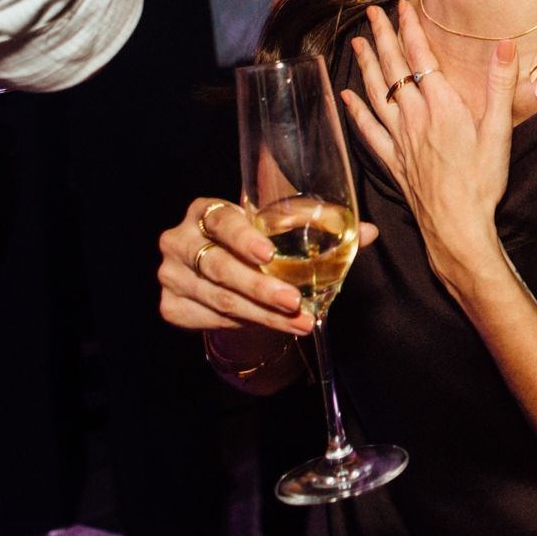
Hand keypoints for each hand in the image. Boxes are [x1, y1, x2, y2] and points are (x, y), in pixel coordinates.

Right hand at [157, 197, 317, 337]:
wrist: (225, 273)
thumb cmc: (255, 241)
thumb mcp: (278, 228)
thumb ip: (318, 227)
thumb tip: (366, 233)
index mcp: (205, 211)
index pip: (222, 222)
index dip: (244, 239)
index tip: (269, 255)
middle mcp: (179, 240)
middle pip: (220, 267)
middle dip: (261, 287)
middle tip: (295, 302)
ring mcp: (170, 275)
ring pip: (220, 299)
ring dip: (263, 314)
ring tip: (299, 322)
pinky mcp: (170, 306)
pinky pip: (210, 319)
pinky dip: (244, 324)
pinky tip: (270, 324)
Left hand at [339, 1, 516, 297]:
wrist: (457, 226)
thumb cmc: (482, 181)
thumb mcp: (500, 131)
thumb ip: (500, 85)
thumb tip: (503, 43)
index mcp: (442, 105)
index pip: (420, 57)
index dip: (409, 29)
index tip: (400, 7)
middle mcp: (415, 117)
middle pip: (394, 70)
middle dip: (383, 38)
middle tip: (370, 13)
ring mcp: (400, 139)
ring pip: (376, 94)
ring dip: (367, 66)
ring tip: (357, 43)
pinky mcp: (393, 161)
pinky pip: (369, 130)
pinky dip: (356, 111)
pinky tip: (346, 96)